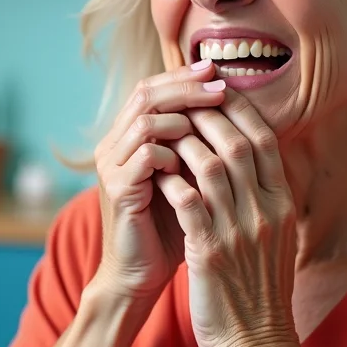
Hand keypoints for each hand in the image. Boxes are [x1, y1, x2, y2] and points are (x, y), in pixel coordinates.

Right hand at [92, 61, 226, 301]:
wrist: (142, 274)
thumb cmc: (172, 225)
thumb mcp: (189, 176)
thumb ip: (199, 142)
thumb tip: (235, 105)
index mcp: (128, 137)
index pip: (152, 88)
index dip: (184, 76)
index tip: (219, 72)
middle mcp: (113, 145)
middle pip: (146, 94)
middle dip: (187, 87)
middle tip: (221, 87)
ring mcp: (111, 166)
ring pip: (145, 121)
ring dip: (184, 118)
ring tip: (214, 122)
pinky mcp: (117, 189)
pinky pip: (146, 156)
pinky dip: (175, 153)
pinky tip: (196, 162)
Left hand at [156, 90, 298, 346]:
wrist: (256, 342)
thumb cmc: (260, 287)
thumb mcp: (276, 235)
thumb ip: (266, 195)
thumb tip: (254, 154)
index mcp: (283, 204)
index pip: (264, 140)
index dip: (240, 108)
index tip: (217, 88)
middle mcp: (266, 212)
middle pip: (237, 143)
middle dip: (208, 114)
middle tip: (183, 99)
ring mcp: (239, 231)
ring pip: (210, 166)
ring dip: (184, 142)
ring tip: (164, 130)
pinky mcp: (210, 252)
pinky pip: (187, 202)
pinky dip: (171, 180)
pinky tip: (156, 171)